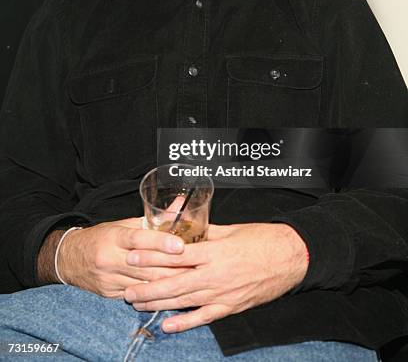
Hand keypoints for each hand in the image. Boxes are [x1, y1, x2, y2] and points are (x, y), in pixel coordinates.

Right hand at [58, 218, 188, 297]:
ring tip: (190, 281)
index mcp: (114, 237)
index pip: (139, 239)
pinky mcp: (110, 295)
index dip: (161, 243)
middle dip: (172, 267)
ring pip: (144, 284)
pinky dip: (155, 295)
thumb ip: (152, 220)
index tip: (181, 245)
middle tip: (196, 266)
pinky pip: (137, 296)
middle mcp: (111, 259)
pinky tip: (171, 294)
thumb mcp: (124, 224)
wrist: (69, 259)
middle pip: (146, 265)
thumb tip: (179, 205)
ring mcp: (110, 279)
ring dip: (168, 284)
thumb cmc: (101, 238)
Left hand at [124, 222, 308, 331]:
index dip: (151, 256)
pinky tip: (167, 325)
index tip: (132, 256)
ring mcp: (222, 293)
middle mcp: (214, 274)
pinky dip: (185, 323)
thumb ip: (205, 232)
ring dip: (159, 304)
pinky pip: (204, 317)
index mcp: (214, 251)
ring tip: (139, 305)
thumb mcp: (230, 230)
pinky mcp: (230, 307)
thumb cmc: (262, 239)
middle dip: (148, 286)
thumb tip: (184, 229)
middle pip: (174, 282)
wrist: (290, 257)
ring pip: (184, 302)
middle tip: (127, 289)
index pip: (174, 255)